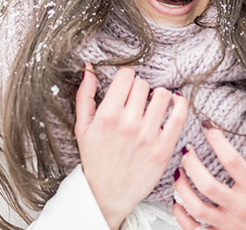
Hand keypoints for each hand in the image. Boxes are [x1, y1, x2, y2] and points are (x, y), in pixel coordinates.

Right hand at [75, 64, 188, 229]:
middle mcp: (129, 124)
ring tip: (151, 104)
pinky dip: (180, 103)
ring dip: (157, 95)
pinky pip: (179, 115)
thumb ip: (85, 95)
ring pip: (163, 95)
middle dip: (139, 88)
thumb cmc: (94, 159)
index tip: (125, 84)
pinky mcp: (164, 148)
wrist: (106, 194)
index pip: (126, 76)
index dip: (126, 77)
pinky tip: (174, 102)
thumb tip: (89, 68)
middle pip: (143, 84)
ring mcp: (148, 136)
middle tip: (135, 100)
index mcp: (108, 116)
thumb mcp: (82, 127)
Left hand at [173, 120, 245, 229]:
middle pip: (208, 185)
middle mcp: (239, 207)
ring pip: (196, 207)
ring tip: (177, 172)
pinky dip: (180, 213)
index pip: (231, 161)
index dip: (217, 140)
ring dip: (182, 187)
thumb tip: (233, 130)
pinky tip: (178, 199)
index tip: (206, 125)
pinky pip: (192, 228)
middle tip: (186, 150)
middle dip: (192, 164)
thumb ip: (243, 162)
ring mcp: (227, 224)